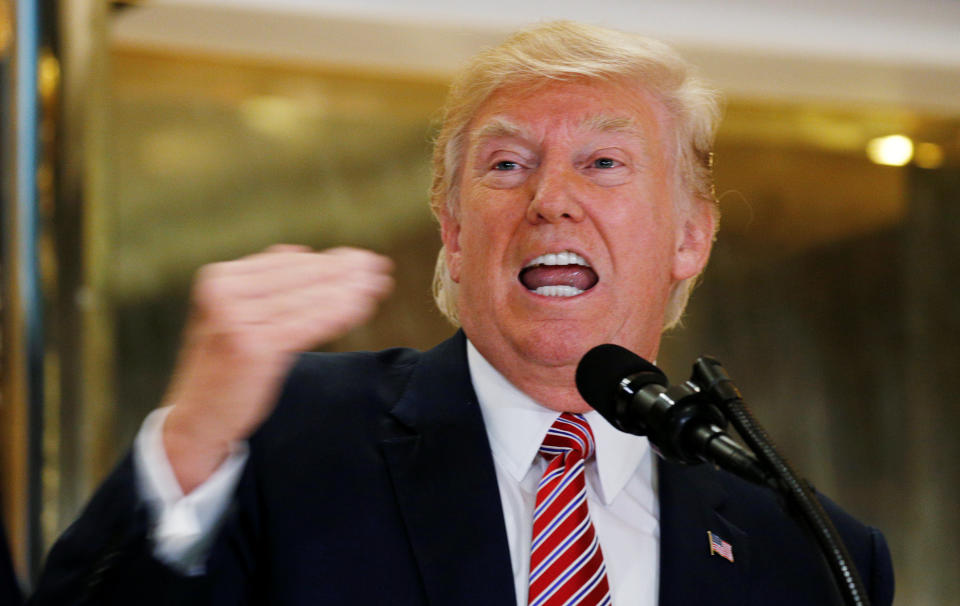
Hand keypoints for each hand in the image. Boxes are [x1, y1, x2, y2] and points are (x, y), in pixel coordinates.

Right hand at [161, 245, 393, 491]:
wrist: (197, 419)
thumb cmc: (224, 367)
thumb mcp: (234, 315)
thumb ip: (264, 283)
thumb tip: (304, 251)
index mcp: (219, 279)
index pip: (286, 262)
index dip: (328, 260)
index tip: (363, 259)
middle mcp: (225, 293)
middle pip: (300, 276)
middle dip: (345, 272)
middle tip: (381, 267)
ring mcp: (237, 320)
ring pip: (308, 299)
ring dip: (349, 291)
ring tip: (378, 286)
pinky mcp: (253, 347)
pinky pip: (307, 325)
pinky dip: (337, 314)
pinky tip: (362, 308)